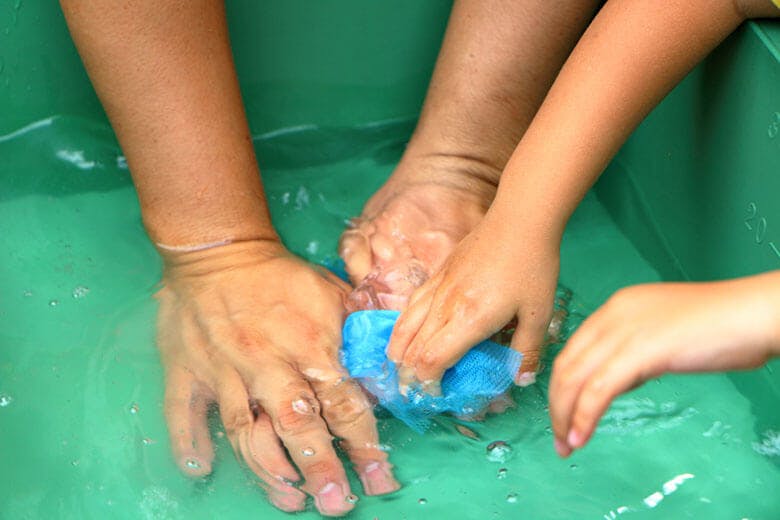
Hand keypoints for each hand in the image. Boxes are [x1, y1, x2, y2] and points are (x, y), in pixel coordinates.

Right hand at [155, 239, 398, 515]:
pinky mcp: (188, 371)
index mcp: (308, 344)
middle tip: (336, 504)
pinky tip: (201, 470)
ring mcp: (224, 371)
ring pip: (244, 431)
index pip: (342, 403)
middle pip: (295, 424)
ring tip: (289, 498)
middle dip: (319, 467)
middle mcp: (267, 364)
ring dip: (267, 469)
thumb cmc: (281, 277)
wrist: (218, 251)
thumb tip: (388, 366)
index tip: (381, 479)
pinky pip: (183, 414)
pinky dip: (189, 444)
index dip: (364, 445)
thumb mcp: (332, 292)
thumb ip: (359, 331)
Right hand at [386, 209, 560, 391]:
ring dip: (399, 350)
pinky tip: (405, 331)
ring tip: (398, 366)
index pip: (432, 360)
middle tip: (414, 390)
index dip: (428, 382)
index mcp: (469, 320)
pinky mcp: (438, 274)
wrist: (520, 220)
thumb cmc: (532, 267)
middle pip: (413, 347)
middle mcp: (445, 305)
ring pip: (405, 325)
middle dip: (409, 373)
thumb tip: (521, 380)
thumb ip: (527, 351)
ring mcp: (438, 287)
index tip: (436, 394)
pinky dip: (403, 325)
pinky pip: (412, 304)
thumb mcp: (539, 314)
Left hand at [549, 273, 779, 456]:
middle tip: (558, 437)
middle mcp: (613, 314)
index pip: (573, 349)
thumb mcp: (662, 335)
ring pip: (574, 378)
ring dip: (565, 417)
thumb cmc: (722, 326)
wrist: (754, 314)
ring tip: (566, 444)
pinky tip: (581, 437)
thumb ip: (634, 353)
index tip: (562, 412)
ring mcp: (625, 331)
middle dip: (557, 405)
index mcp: (617, 307)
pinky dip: (584, 417)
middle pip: (566, 365)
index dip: (562, 385)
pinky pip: (598, 390)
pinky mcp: (641, 351)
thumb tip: (616, 381)